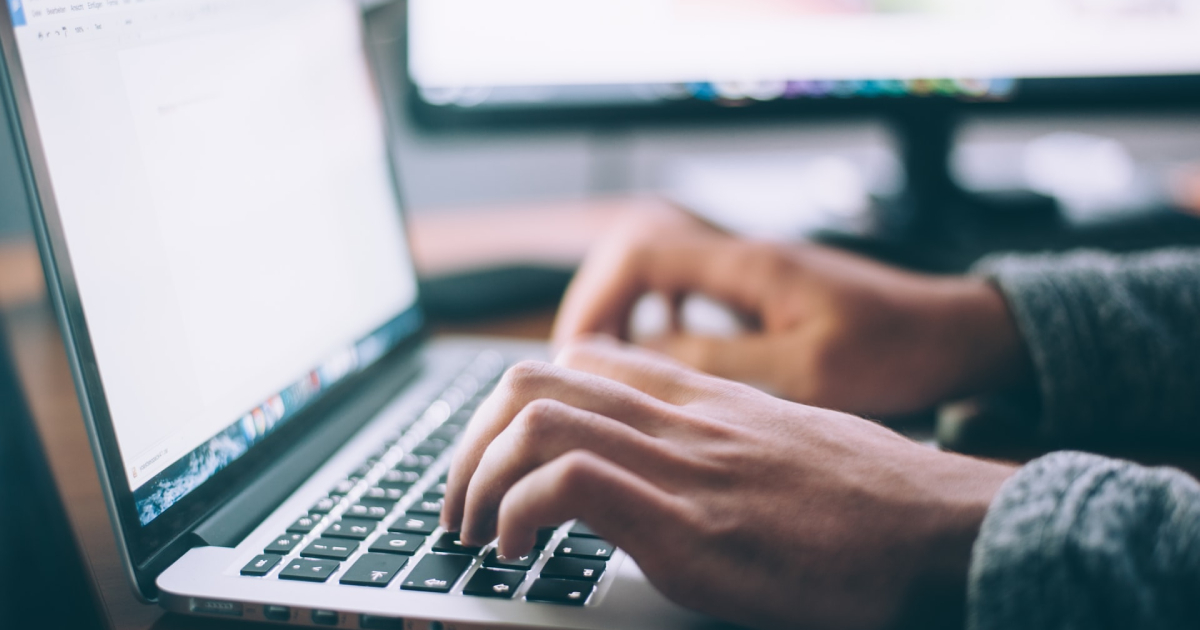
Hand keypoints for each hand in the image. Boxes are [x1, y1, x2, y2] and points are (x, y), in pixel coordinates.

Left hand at [442, 339, 1016, 629]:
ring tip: (474, 532)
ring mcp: (682, 466)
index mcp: (703, 399)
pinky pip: (568, 484)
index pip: (581, 360)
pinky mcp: (688, 526)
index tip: (500, 457)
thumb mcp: (789, 444)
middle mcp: (681, 418)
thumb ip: (725, 439)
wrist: (946, 530)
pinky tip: (518, 552)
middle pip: (534, 380)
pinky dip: (518, 513)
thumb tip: (683, 468)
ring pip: (534, 419)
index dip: (517, 404)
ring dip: (477, 479)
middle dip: (471, 442)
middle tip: (461, 502)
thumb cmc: (877, 499)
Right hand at [552, 209, 1030, 415]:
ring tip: (608, 366)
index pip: (641, 252)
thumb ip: (721, 362)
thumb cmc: (897, 351)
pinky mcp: (764, 292)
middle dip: (598, 305)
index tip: (577, 353)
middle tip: (580, 364)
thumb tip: (643, 360)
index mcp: (749, 265)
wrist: (957, 335)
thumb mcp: (807, 371)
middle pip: (636, 254)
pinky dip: (660, 319)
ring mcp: (753, 272)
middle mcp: (743, 257)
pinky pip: (689, 291)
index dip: (596, 298)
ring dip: (625, 312)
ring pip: (659, 271)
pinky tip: (661, 358)